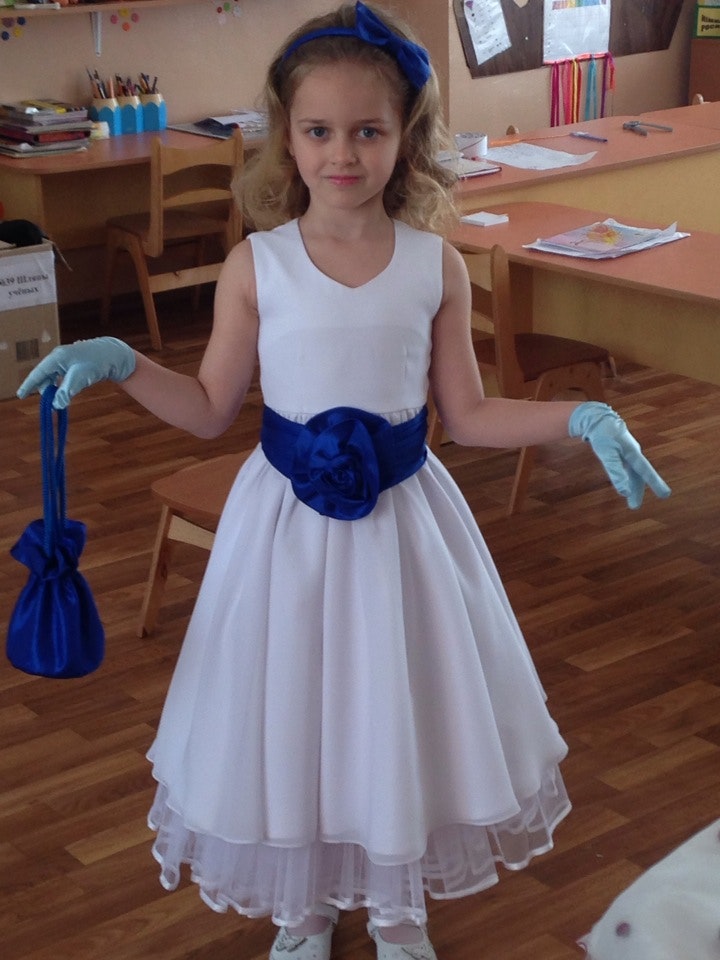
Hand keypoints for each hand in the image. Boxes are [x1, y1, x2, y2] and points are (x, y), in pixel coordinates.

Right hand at [16, 337, 135, 409]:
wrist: (113, 354)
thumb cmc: (97, 362)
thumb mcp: (81, 378)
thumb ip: (67, 391)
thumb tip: (56, 405)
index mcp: (57, 357)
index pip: (38, 373)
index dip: (29, 385)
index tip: (21, 395)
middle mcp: (58, 357)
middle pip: (45, 376)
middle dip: (45, 390)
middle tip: (49, 405)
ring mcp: (65, 360)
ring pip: (53, 377)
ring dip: (54, 389)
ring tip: (58, 400)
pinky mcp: (72, 364)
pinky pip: (61, 376)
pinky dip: (61, 386)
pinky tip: (64, 392)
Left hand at [568, 401, 670, 508]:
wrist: (596, 418)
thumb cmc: (602, 435)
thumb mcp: (607, 455)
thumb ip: (616, 473)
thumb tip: (624, 492)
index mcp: (633, 453)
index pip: (645, 472)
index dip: (655, 484)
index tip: (666, 495)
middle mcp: (633, 452)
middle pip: (639, 475)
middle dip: (638, 491)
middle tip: (634, 507)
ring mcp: (627, 451)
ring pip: (633, 472)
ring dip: (633, 486)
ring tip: (631, 501)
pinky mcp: (620, 450)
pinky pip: (627, 467)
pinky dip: (627, 477)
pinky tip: (624, 482)